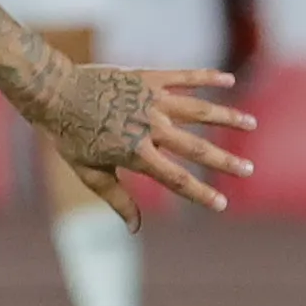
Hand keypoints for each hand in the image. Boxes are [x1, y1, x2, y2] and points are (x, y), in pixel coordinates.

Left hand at [24, 63, 255, 229]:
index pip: (176, 179)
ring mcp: (151, 100)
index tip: (221, 204)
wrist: (54, 92)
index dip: (200, 193)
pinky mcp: (148, 78)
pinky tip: (229, 81)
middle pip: (197, 147)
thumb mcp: (90, 172)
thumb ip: (117, 198)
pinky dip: (208, 78)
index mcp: (136, 153)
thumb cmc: (68, 135)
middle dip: (224, 161)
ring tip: (251, 123)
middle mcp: (150, 127)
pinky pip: (184, 77)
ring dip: (228, 117)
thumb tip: (136, 228)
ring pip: (200, 110)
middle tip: (249, 170)